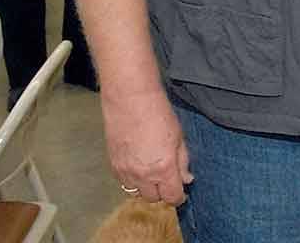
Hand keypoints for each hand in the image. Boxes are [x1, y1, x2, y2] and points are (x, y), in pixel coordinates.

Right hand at [102, 86, 193, 204]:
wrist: (131, 101)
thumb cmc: (159, 114)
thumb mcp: (179, 138)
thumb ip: (183, 162)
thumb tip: (186, 179)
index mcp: (163, 168)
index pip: (171, 196)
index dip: (179, 196)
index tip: (182, 192)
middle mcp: (143, 175)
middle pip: (153, 198)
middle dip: (162, 192)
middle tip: (168, 179)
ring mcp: (125, 172)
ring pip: (136, 193)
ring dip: (146, 188)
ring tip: (152, 172)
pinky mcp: (113, 166)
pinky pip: (124, 183)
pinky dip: (132, 180)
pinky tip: (139, 166)